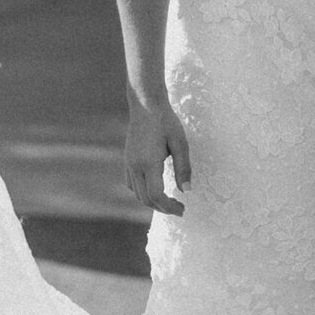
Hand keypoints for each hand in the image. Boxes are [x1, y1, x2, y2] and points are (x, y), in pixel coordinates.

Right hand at [125, 98, 190, 216]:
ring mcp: (128, 164)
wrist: (145, 105)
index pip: (156, 195)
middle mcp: (135, 166)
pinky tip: (155, 188)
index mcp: (149, 162)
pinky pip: (132, 184)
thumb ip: (184, 168)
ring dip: (153, 201)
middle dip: (163, 208)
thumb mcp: (180, 143)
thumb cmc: (166, 121)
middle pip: (146, 199)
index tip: (183, 209)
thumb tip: (187, 191)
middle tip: (180, 208)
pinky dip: (143, 192)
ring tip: (169, 200)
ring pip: (137, 194)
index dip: (169, 207)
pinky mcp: (127, 160)